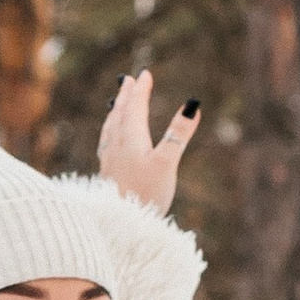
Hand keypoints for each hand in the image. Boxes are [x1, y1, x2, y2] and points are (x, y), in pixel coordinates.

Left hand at [98, 67, 199, 213]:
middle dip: (126, 97)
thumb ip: (179, 134)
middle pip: (120, 115)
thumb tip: (193, 104)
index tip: (145, 73)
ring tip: (116, 104)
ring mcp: (109, 162)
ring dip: (115, 113)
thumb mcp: (167, 163)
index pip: (136, 109)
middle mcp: (116, 147)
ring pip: (110, 130)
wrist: (120, 226)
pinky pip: (106, 145)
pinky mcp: (107, 177)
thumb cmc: (145, 195)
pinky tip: (109, 142)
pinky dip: (109, 134)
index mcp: (131, 140)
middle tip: (128, 80)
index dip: (141, 90)